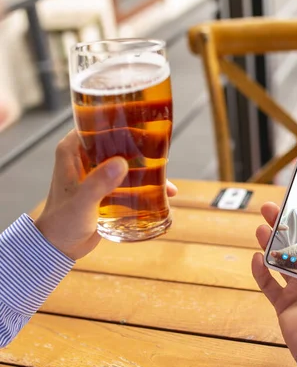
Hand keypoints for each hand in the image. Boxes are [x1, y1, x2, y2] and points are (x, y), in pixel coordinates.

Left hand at [35, 130, 177, 259]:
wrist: (60, 247)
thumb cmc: (63, 223)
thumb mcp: (82, 202)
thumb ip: (98, 184)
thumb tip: (121, 164)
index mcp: (72, 150)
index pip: (96, 122)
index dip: (118, 119)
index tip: (141, 120)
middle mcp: (84, 156)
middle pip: (116, 140)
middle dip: (138, 143)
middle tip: (161, 147)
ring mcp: (97, 172)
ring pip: (126, 159)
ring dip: (145, 165)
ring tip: (165, 172)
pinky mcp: (107, 187)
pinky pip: (129, 179)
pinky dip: (145, 183)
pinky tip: (164, 191)